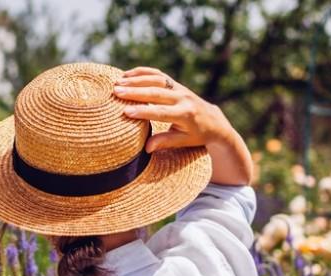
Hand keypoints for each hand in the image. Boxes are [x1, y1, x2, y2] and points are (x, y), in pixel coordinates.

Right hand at [113, 66, 253, 184]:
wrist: (213, 120)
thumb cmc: (196, 135)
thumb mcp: (184, 141)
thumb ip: (165, 142)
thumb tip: (147, 148)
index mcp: (185, 114)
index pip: (161, 112)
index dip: (143, 112)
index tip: (126, 112)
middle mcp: (183, 98)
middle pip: (156, 93)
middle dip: (135, 92)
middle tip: (116, 92)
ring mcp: (179, 88)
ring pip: (156, 80)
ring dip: (136, 79)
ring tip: (118, 82)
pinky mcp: (175, 83)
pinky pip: (158, 74)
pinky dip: (142, 72)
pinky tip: (127, 74)